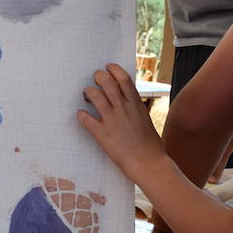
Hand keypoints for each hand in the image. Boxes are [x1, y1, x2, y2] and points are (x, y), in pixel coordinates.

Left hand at [78, 63, 165, 181]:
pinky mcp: (102, 133)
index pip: (123, 78)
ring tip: (87, 96)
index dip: (113, 69)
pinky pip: (85, 118)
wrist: (150, 164)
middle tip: (95, 80)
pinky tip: (81, 115)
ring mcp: (112, 120)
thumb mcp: (145, 120)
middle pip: (106, 82)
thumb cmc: (151, 146)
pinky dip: (81, 114)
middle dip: (97, 77)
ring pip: (94, 95)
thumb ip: (134, 108)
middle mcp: (123, 108)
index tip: (107, 67)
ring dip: (87, 92)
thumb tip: (127, 100)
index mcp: (136, 104)